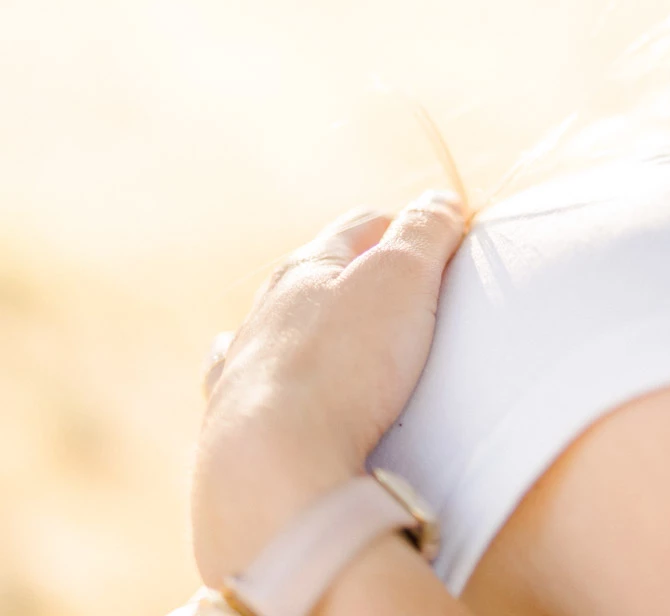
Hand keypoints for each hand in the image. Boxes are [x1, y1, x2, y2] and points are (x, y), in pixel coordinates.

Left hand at [191, 190, 468, 585]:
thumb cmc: (341, 367)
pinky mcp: (232, 427)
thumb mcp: (400, 280)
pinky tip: (243, 367)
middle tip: (399, 284)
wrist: (272, 471)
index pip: (359, 227)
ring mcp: (242, 370)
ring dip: (304, 322)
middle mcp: (264, 313)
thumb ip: (423, 233)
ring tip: (332, 331)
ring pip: (272, 327)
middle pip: (314, 274)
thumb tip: (437, 200)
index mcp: (305, 270)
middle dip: (354, 271)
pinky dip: (256, 369)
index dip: (403, 225)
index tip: (437, 237)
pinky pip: (240, 381)